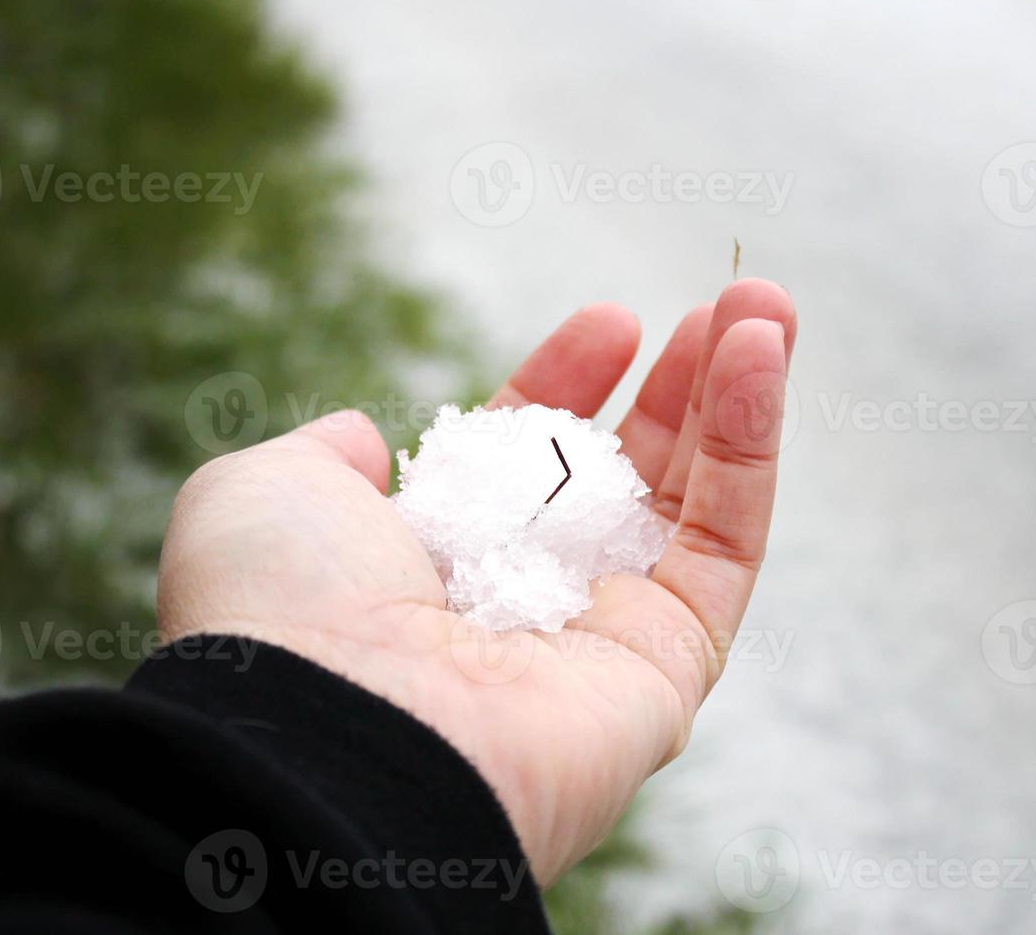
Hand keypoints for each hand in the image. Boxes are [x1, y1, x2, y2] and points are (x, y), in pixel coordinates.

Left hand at [156, 278, 796, 884]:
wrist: (331, 734)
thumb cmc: (283, 610)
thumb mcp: (268, 494)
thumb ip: (322, 457)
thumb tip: (365, 441)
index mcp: (438, 563)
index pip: (527, 462)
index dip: (570, 384)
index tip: (611, 323)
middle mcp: (527, 602)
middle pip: (627, 476)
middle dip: (677, 386)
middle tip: (727, 301)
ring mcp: (606, 639)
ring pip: (694, 502)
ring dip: (737, 397)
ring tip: (767, 305)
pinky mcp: (672, 666)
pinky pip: (729, 542)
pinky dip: (754, 445)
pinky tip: (762, 354)